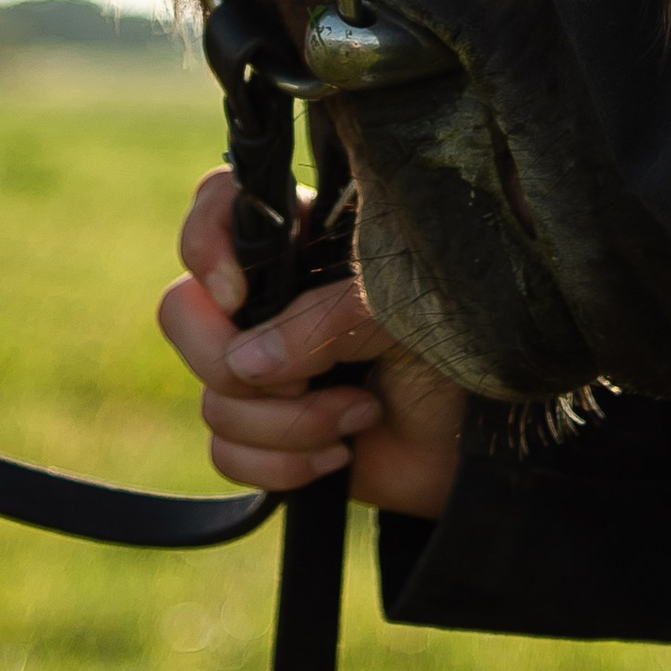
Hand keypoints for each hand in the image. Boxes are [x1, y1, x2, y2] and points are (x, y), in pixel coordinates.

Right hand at [156, 166, 468, 516]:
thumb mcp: (401, 313)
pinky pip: (225, 452)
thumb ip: (324, 323)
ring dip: (290, 423)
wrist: (487, 445)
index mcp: (304, 241)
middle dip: (234, 363)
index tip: (237, 294)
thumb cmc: (461, 351)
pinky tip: (340, 455)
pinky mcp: (266, 433)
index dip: (206, 245)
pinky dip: (282, 464)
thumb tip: (246, 364)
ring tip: (361, 414)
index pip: (217, 206)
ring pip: (212, 397)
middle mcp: (271, 299)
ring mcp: (263, 367)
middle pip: (183, 313)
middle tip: (307, 380)